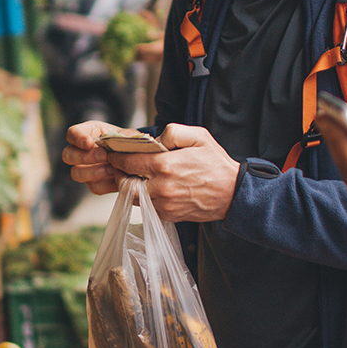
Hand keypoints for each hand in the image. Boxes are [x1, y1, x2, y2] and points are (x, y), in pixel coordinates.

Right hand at [61, 120, 123, 195]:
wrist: (136, 158)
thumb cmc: (128, 142)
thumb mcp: (128, 135)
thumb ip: (124, 138)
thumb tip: (123, 143)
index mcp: (87, 133)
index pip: (72, 133)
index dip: (77, 138)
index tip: (89, 143)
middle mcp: (80, 151)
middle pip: (68, 154)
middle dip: (86, 156)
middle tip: (104, 155)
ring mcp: (84, 169)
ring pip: (76, 173)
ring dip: (94, 171)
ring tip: (112, 168)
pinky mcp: (94, 184)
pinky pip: (94, 187)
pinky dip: (106, 183)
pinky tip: (116, 177)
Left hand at [107, 124, 238, 221]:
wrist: (232, 193)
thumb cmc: (216, 164)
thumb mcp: (198, 136)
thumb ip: (172, 132)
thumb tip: (153, 139)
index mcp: (166, 165)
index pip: (128, 162)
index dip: (117, 157)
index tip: (113, 153)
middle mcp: (162, 187)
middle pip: (125, 184)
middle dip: (119, 174)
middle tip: (119, 166)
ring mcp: (164, 204)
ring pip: (133, 198)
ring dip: (129, 187)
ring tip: (134, 176)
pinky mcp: (168, 215)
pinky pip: (146, 207)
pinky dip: (143, 197)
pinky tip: (149, 187)